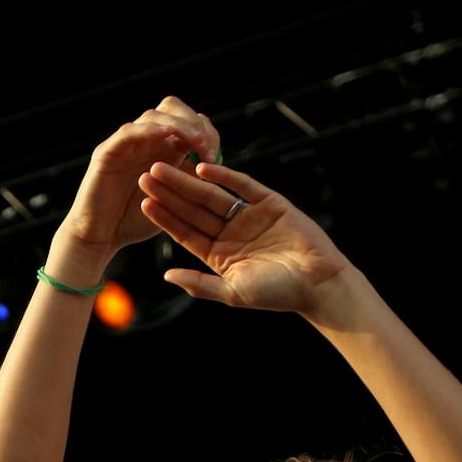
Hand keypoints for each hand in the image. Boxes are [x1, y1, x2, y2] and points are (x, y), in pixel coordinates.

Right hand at [56, 97, 222, 271]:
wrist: (100, 237)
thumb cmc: (134, 222)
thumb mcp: (172, 200)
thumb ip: (189, 179)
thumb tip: (215, 162)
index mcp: (161, 148)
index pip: (188, 123)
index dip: (206, 133)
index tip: (216, 156)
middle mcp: (144, 140)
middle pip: (172, 108)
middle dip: (193, 123)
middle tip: (205, 146)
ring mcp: (125, 144)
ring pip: (153, 115)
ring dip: (178, 125)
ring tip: (194, 142)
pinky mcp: (107, 152)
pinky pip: (129, 132)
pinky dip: (148, 129)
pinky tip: (165, 134)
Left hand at [135, 159, 354, 315]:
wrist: (319, 283)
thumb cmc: (277, 293)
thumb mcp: (233, 292)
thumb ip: (200, 284)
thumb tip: (167, 277)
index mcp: (219, 254)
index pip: (186, 232)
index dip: (165, 218)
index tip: (143, 203)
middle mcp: (230, 232)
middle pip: (194, 210)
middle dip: (169, 194)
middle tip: (144, 176)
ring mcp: (249, 216)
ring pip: (212, 195)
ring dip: (188, 181)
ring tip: (164, 168)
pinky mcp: (269, 202)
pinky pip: (243, 186)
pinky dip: (225, 176)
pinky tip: (203, 167)